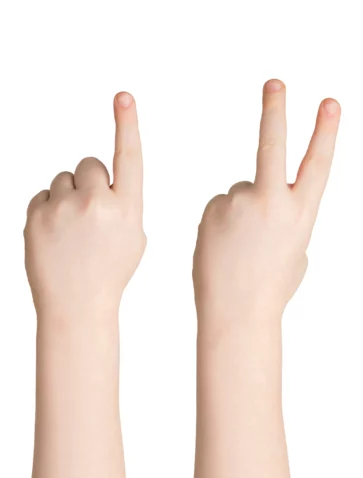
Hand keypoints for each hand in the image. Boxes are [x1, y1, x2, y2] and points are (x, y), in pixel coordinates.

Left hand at [25, 92, 145, 317]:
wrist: (76, 303)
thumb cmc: (110, 269)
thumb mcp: (133, 234)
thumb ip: (122, 201)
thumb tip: (101, 179)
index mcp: (128, 207)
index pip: (129, 157)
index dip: (126, 124)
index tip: (123, 96)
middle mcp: (97, 202)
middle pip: (89, 163)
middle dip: (89, 180)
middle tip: (91, 211)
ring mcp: (63, 208)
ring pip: (64, 178)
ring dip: (67, 194)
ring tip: (72, 228)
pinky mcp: (36, 215)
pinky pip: (42, 194)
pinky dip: (48, 209)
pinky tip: (56, 234)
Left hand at [193, 79, 339, 320]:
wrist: (237, 311)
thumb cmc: (273, 285)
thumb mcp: (297, 249)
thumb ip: (286, 215)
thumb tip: (262, 196)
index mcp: (303, 212)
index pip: (318, 162)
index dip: (325, 131)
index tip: (329, 103)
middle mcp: (273, 200)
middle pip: (273, 144)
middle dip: (275, 110)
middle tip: (275, 82)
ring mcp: (241, 202)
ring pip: (242, 190)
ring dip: (241, 212)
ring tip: (240, 247)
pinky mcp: (213, 207)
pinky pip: (221, 205)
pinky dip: (222, 221)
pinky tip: (223, 247)